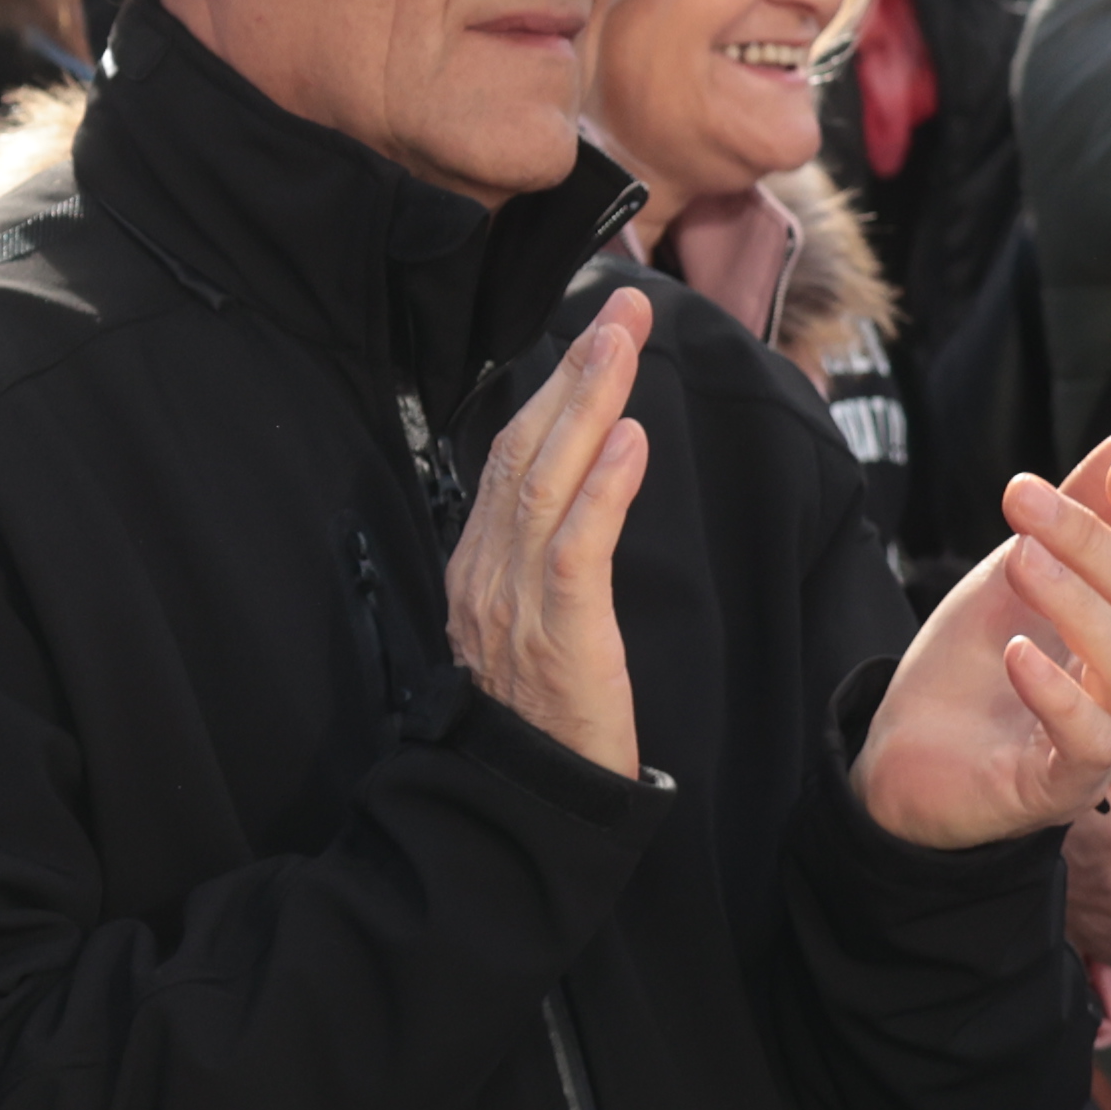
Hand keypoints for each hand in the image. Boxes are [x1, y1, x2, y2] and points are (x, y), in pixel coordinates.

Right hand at [450, 293, 650, 779]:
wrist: (529, 801)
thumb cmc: (546, 716)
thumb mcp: (534, 621)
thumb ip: (547, 553)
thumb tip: (594, 476)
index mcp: (479, 562)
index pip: (511, 455)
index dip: (554, 389)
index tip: (597, 335)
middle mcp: (486, 569)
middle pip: (524, 448)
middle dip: (575, 372)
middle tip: (622, 308)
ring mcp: (513, 598)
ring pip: (545, 479)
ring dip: (588, 405)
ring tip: (624, 346)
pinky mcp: (556, 631)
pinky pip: (576, 546)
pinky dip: (602, 488)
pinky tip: (631, 442)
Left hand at [854, 428, 1110, 850]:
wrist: (905, 759)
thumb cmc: (972, 668)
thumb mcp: (1016, 575)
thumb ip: (1078, 513)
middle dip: (1093, 541)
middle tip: (1023, 496)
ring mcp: (1106, 738)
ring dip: (1076, 602)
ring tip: (1019, 558)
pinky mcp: (1059, 785)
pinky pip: (1085, 741)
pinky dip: (1055, 691)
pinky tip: (1015, 653)